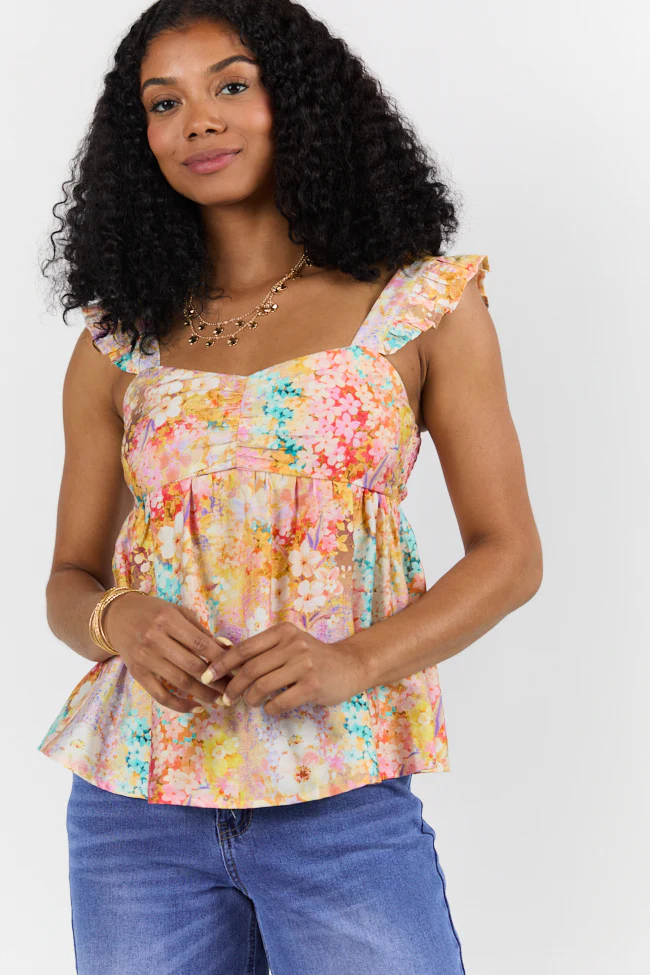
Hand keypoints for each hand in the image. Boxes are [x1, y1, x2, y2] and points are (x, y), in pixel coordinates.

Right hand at [102, 593, 233, 713]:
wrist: (117, 617)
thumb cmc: (153, 612)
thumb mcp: (177, 612)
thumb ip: (201, 630)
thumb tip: (227, 648)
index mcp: (168, 619)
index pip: (200, 643)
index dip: (220, 658)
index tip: (237, 668)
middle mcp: (155, 639)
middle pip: (192, 665)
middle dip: (216, 681)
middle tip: (232, 689)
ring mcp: (145, 658)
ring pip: (179, 682)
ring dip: (203, 695)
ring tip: (219, 700)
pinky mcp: (137, 674)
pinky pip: (160, 695)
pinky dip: (179, 705)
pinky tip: (195, 707)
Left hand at [198, 621, 369, 715]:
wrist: (350, 666)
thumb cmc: (313, 657)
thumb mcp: (288, 644)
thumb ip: (262, 650)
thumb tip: (221, 655)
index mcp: (282, 632)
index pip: (244, 648)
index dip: (221, 664)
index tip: (206, 676)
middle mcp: (293, 644)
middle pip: (250, 668)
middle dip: (232, 687)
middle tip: (226, 699)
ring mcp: (304, 664)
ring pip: (262, 685)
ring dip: (251, 699)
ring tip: (251, 703)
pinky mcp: (313, 684)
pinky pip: (280, 701)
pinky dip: (270, 708)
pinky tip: (272, 708)